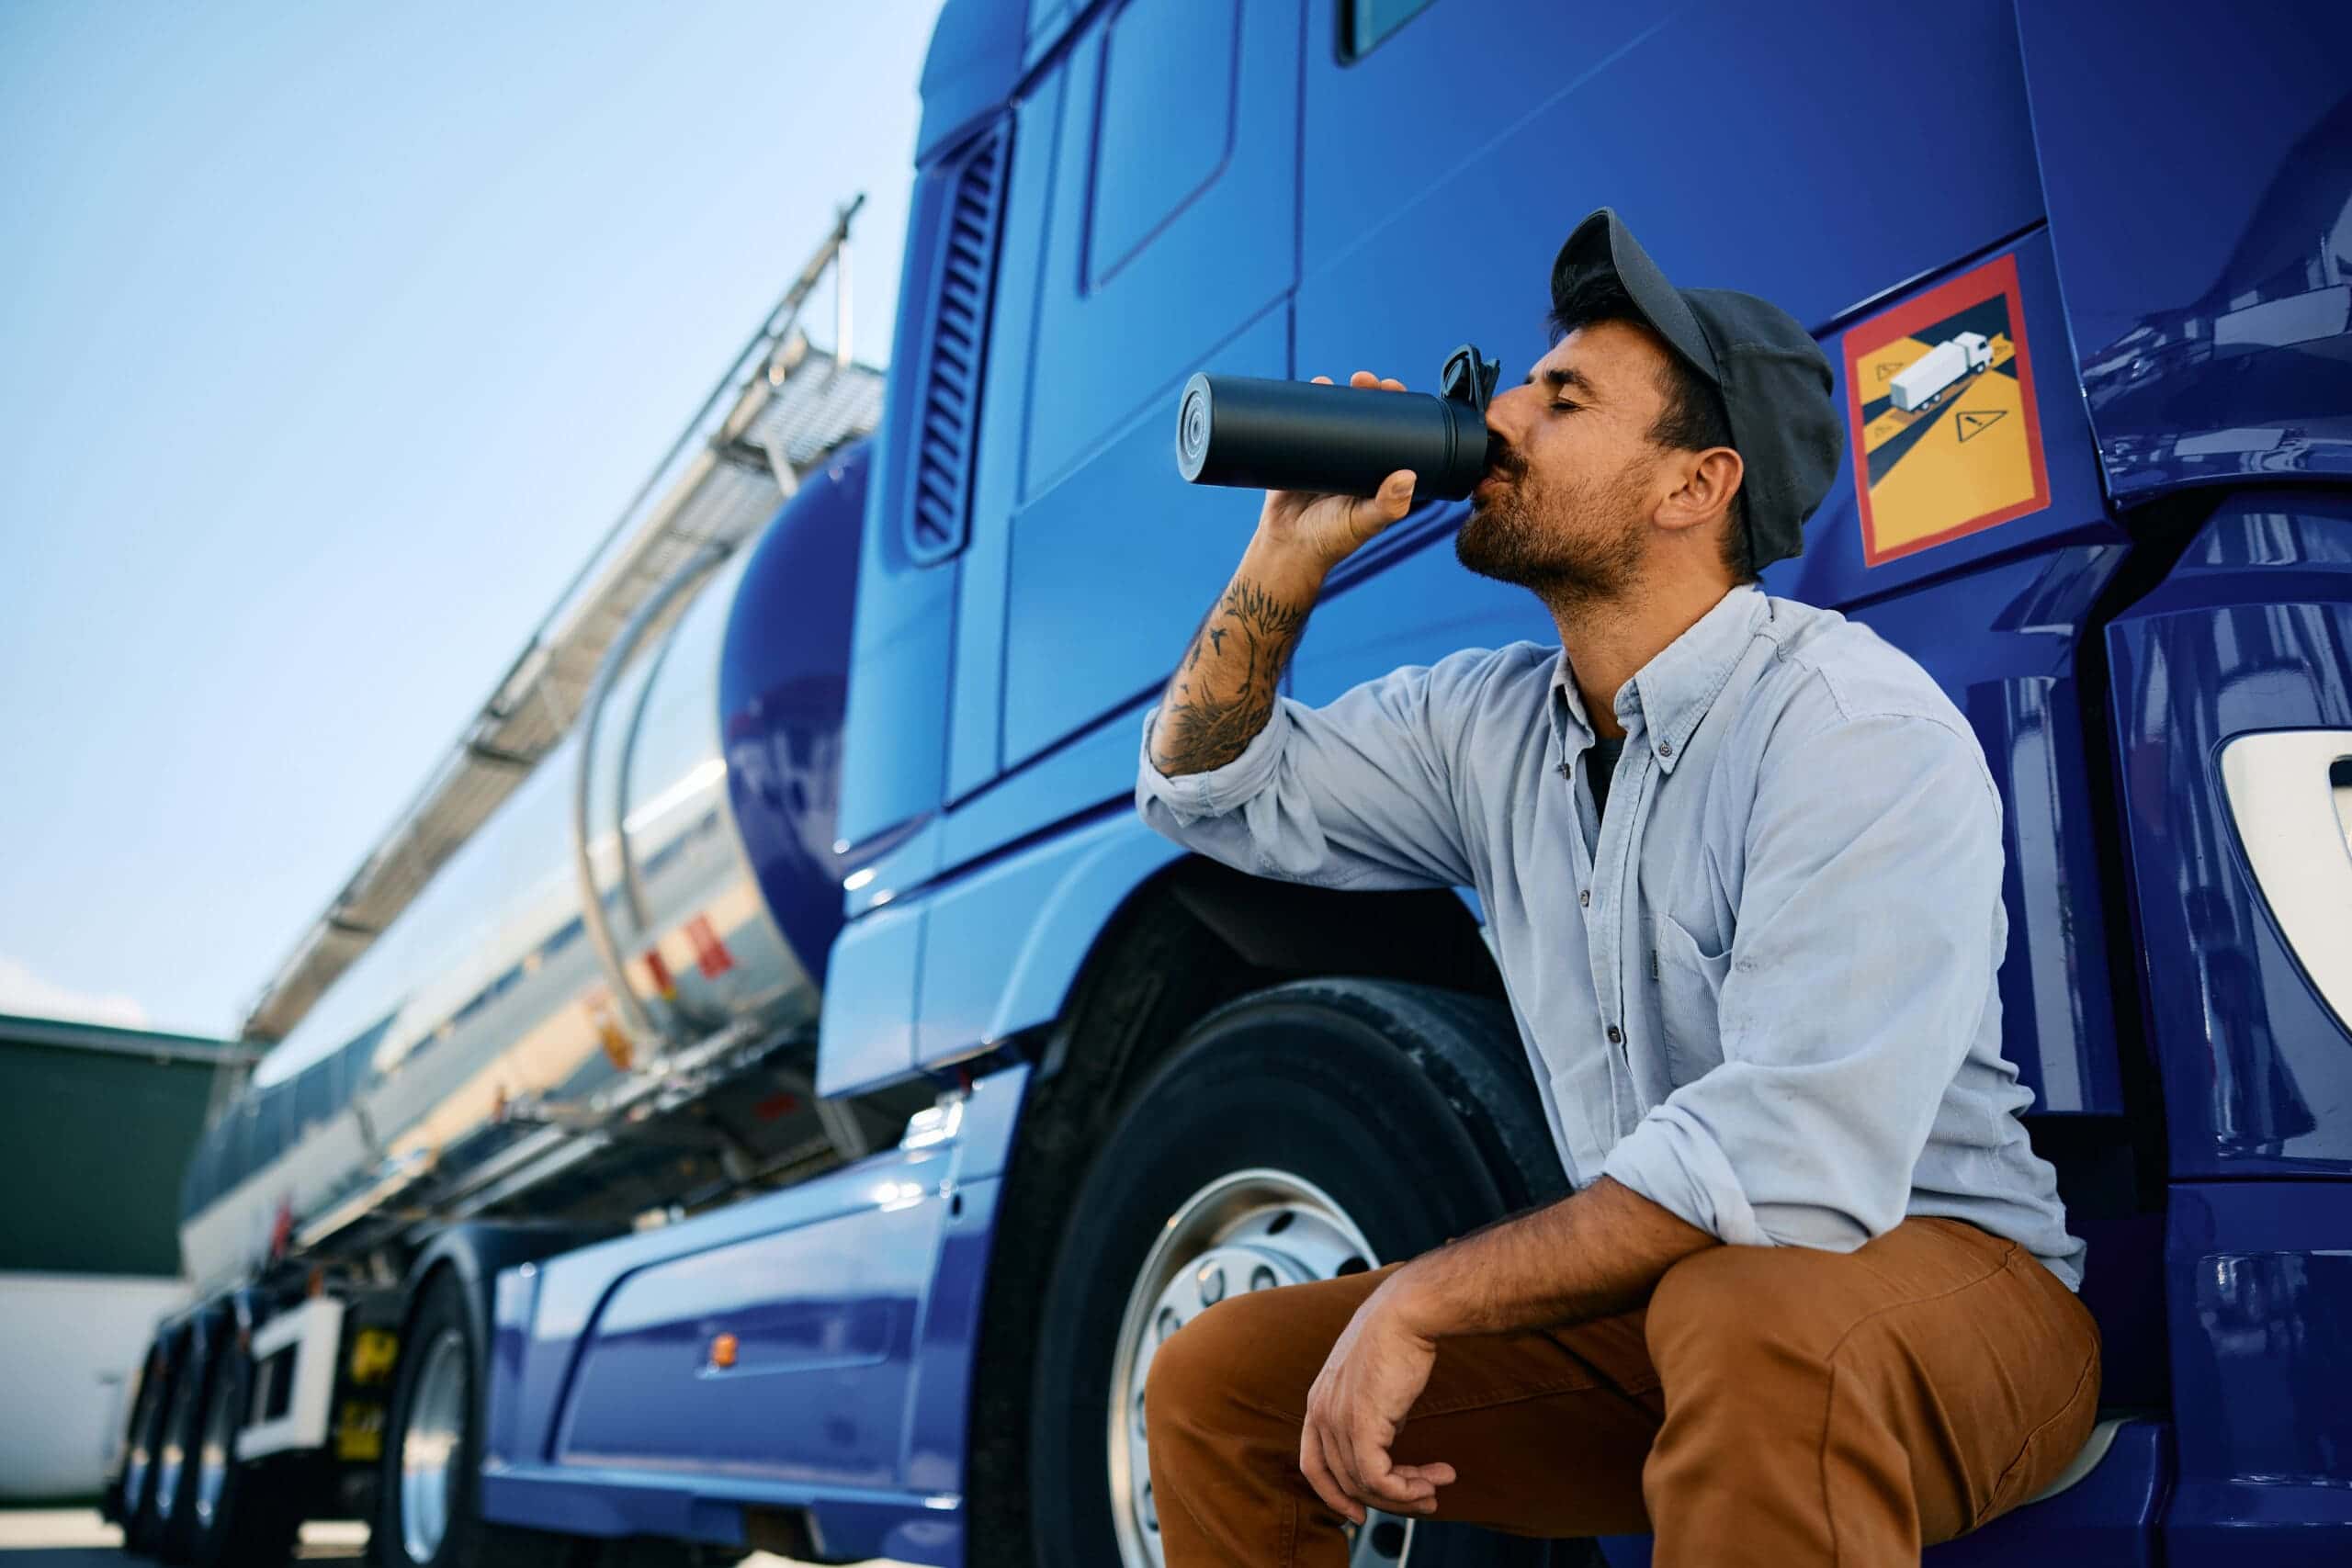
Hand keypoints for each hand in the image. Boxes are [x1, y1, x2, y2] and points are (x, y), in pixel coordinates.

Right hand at [1256, 369, 1417, 573]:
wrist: (1286, 548)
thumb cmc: (1331, 541)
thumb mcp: (1364, 523)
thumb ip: (1387, 506)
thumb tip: (1408, 477)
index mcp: (1379, 473)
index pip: (1395, 432)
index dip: (1398, 407)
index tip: (1394, 388)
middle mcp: (1358, 461)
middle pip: (1367, 417)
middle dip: (1368, 393)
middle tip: (1364, 380)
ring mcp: (1329, 456)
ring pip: (1337, 416)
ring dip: (1338, 394)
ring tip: (1331, 381)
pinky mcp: (1301, 455)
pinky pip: (1306, 425)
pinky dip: (1308, 405)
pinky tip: (1312, 386)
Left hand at [1299, 1274, 1454, 1523]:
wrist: (1407, 1312)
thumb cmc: (1397, 1338)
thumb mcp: (1376, 1383)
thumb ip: (1373, 1413)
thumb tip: (1388, 1441)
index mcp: (1318, 1401)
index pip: (1314, 1465)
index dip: (1335, 1495)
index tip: (1360, 1513)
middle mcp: (1320, 1413)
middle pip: (1345, 1481)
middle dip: (1388, 1498)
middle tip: (1425, 1500)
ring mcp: (1337, 1419)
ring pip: (1365, 1483)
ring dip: (1407, 1493)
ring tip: (1437, 1488)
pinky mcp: (1361, 1424)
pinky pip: (1378, 1478)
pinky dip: (1405, 1490)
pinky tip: (1432, 1481)